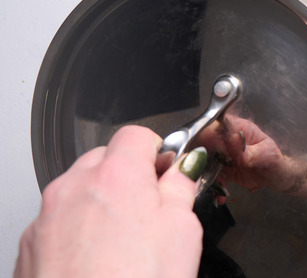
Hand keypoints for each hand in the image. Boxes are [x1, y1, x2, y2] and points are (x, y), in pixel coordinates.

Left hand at [14, 125, 204, 277]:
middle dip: (129, 177)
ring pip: (80, 191)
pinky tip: (98, 263)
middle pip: (105, 159)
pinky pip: (59, 222)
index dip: (159, 153)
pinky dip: (78, 231)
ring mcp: (47, 216)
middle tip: (153, 212)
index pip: (138, 135)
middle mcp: (74, 187)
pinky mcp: (29, 246)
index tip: (171, 175)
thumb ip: (181, 189)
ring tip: (125, 245)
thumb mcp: (183, 232)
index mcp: (116, 174)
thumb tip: (184, 170)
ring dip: (102, 204)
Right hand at [197, 115, 306, 192]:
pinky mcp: (222, 169)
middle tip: (199, 172)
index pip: (217, 125)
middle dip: (199, 157)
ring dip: (204, 175)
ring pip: (204, 160)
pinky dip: (213, 187)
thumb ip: (249, 150)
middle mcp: (227, 140)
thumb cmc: (275, 161)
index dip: (205, 134)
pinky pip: (211, 175)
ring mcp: (223, 154)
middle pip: (204, 142)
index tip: (200, 148)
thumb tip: (234, 139)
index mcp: (239, 128)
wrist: (277, 177)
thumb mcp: (266, 155)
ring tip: (211, 187)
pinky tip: (220, 197)